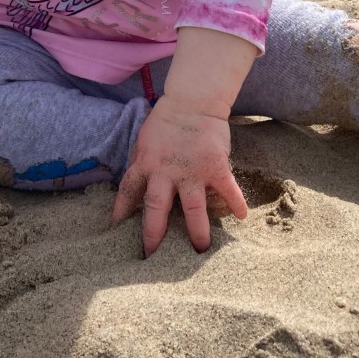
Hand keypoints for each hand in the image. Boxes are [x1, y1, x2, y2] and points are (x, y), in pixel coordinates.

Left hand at [111, 95, 246, 255]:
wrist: (193, 100)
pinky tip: (242, 216)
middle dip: (154, 234)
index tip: (116, 230)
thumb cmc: (167, 120)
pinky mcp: (214, 166)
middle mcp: (165, 171)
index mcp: (145, 163)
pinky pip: (227, 188)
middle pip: (156, 207)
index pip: (129, 190)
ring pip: (192, 207)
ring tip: (200, 250)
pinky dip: (235, 202)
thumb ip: (141, 161)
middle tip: (154, 257)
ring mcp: (191, 171)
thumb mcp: (144, 140)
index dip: (121, 210)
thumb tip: (133, 182)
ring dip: (196, 230)